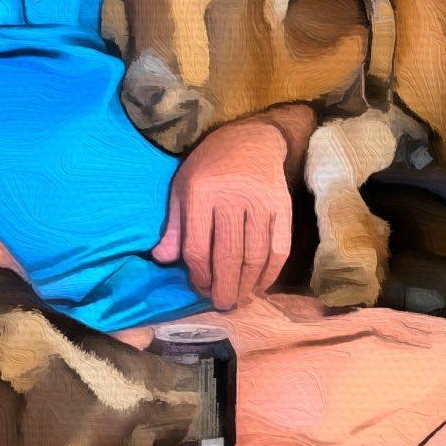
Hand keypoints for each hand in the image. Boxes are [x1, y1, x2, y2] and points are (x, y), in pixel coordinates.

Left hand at [153, 117, 294, 308]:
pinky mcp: (283, 208)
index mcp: (201, 192)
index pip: (198, 247)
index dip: (199, 275)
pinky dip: (269, 273)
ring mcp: (261, 203)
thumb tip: (161, 259)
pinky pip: (278, 249)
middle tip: (222, 305)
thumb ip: (173, 226)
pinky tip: (259, 286)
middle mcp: (233, 197)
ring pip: (254, 257)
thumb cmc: (210, 167)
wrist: (252, 140)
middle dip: (224, 288)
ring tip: (239, 300)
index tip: (200, 288)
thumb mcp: (181, 188)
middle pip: (228, 256)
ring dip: (246, 286)